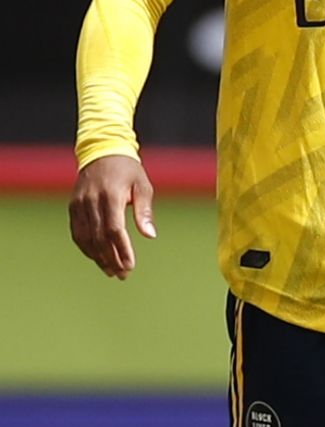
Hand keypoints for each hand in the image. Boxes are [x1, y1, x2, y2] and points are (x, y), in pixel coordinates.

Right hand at [69, 154, 156, 279]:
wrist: (101, 152)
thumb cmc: (128, 170)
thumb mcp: (143, 185)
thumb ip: (144, 211)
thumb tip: (150, 236)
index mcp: (111, 195)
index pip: (114, 230)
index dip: (121, 249)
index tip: (129, 265)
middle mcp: (91, 201)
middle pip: (99, 238)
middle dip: (111, 259)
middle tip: (122, 274)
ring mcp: (79, 205)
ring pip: (86, 238)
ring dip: (97, 257)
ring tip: (111, 271)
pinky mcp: (73, 207)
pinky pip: (77, 232)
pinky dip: (86, 247)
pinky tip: (97, 258)